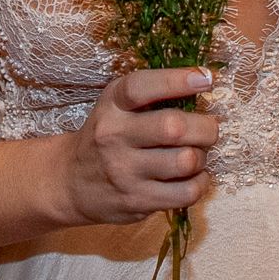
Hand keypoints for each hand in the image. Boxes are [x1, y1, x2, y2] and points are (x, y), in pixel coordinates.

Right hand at [61, 66, 218, 225]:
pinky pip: (187, 192)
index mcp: (112, 106)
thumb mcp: (117, 106)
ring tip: (195, 153)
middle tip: (209, 128)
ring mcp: (124, 172)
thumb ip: (153, 94)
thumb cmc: (107, 136)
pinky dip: (201, 182)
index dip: (177, 80)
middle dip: (205, 126)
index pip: (141, 88)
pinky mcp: (136, 201)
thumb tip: (205, 83)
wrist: (70, 182)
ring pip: (186, 161)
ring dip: (202, 156)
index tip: (206, 78)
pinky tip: (194, 175)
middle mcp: (114, 136)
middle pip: (173, 127)